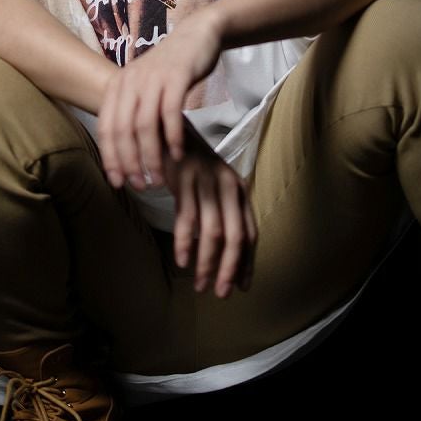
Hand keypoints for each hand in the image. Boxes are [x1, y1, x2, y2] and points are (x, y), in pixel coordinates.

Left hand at [96, 9, 222, 189]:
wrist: (197, 35)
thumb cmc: (171, 69)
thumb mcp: (145, 88)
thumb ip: (135, 115)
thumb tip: (127, 154)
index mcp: (118, 85)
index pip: (106, 129)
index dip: (110, 159)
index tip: (119, 182)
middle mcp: (130, 81)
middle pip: (122, 130)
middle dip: (130, 163)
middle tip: (142, 186)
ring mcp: (152, 77)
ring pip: (144, 125)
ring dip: (151, 156)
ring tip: (159, 177)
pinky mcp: (176, 76)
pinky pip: (170, 112)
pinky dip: (172, 137)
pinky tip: (177, 154)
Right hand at [163, 118, 256, 298]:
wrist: (170, 127)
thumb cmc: (192, 164)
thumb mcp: (213, 185)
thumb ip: (223, 211)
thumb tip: (228, 249)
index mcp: (239, 189)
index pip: (250, 232)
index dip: (247, 262)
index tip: (242, 286)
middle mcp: (228, 185)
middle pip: (235, 236)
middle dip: (230, 269)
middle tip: (222, 293)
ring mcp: (207, 182)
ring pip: (212, 231)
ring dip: (207, 262)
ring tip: (200, 285)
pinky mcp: (185, 179)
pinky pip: (187, 218)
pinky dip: (185, 243)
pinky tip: (182, 261)